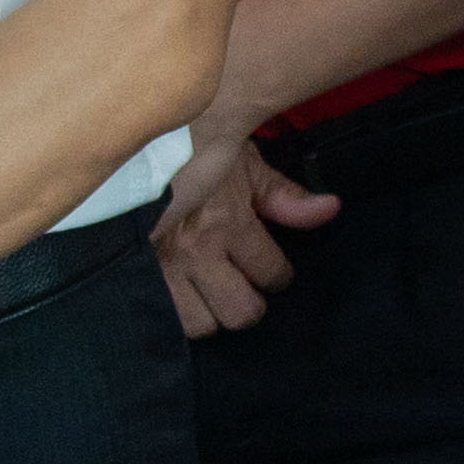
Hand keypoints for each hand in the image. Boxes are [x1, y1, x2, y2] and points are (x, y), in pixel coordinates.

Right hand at [154, 125, 338, 337]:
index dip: (279, 275)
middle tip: (245, 287)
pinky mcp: (133, 274)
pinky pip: (159, 319)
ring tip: (211, 295)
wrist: (131, 138)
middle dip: (249, 303)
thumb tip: (331, 209)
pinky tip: (182, 300)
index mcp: (228, 222)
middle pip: (240, 312)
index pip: (272, 273)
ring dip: (210, 313)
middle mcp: (196, 252)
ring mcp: (161, 268)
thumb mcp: (245, 165)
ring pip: (199, 324)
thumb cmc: (194, 151)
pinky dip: (174, 315)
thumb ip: (285, 195)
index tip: (273, 269)